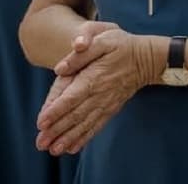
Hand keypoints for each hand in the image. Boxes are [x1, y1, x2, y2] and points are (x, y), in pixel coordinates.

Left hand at [35, 29, 162, 155]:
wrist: (146, 58)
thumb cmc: (121, 44)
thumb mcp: (102, 37)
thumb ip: (81, 52)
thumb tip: (60, 68)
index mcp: (94, 76)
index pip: (71, 97)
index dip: (56, 110)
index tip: (41, 122)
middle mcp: (99, 94)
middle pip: (75, 115)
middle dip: (56, 130)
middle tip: (41, 143)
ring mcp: (106, 103)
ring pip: (84, 124)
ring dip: (68, 138)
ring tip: (53, 150)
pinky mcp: (110, 108)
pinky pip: (96, 126)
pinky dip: (84, 138)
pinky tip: (72, 148)